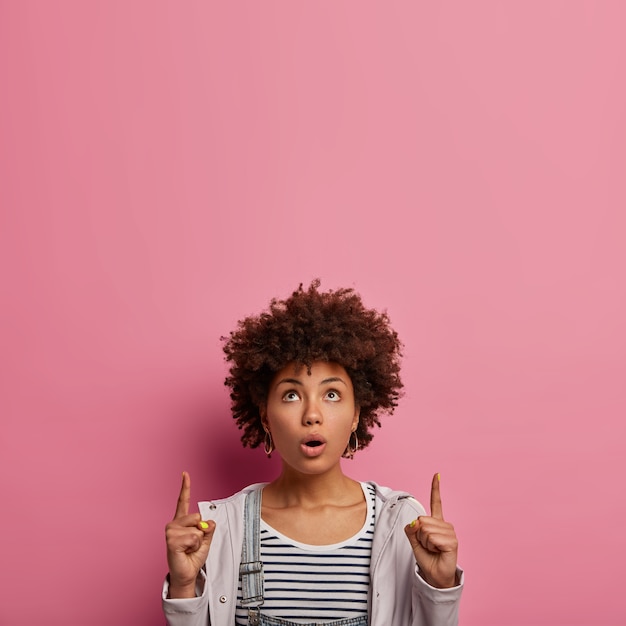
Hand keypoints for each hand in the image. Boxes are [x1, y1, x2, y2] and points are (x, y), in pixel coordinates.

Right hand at [165, 472, 215, 597]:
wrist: (187, 573)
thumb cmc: (193, 556)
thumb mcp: (206, 539)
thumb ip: (209, 528)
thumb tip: (207, 523)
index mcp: (182, 521)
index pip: (183, 500)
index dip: (185, 486)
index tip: (185, 473)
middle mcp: (174, 523)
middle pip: (198, 516)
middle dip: (202, 531)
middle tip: (193, 543)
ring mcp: (171, 531)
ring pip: (197, 528)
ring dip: (198, 540)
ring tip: (189, 548)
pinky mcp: (171, 541)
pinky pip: (193, 537)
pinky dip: (195, 545)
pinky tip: (186, 551)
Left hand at [404, 473, 457, 587]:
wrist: (435, 575)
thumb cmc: (427, 558)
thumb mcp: (414, 541)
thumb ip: (411, 529)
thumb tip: (415, 522)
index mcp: (436, 522)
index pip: (436, 502)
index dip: (435, 488)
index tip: (437, 474)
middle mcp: (445, 525)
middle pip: (422, 520)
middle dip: (419, 535)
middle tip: (427, 545)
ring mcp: (450, 532)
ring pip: (425, 529)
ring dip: (424, 542)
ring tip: (433, 549)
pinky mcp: (452, 541)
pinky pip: (432, 537)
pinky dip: (430, 546)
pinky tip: (438, 551)